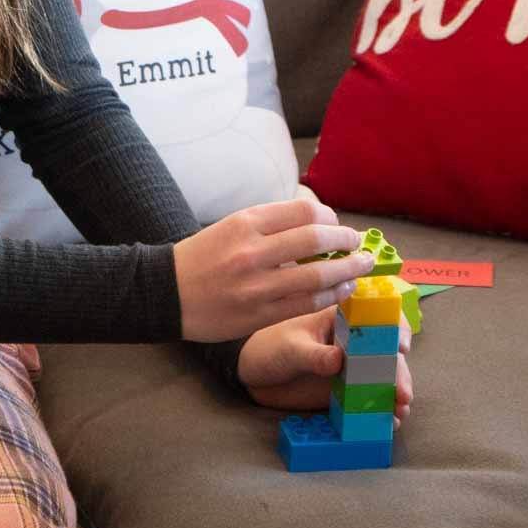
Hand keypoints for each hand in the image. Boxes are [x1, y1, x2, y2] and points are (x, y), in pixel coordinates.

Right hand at [172, 197, 376, 341]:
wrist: (167, 292)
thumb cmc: (202, 256)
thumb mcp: (231, 226)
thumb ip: (270, 224)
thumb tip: (318, 224)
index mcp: (245, 223)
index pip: (303, 212)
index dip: (330, 218)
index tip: (337, 225)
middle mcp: (251, 251)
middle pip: (315, 239)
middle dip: (347, 242)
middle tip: (359, 245)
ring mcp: (256, 285)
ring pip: (317, 275)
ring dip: (347, 271)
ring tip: (359, 268)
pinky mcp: (259, 315)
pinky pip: (306, 303)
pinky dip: (330, 295)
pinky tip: (341, 290)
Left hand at [236, 304, 413, 425]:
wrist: (253, 374)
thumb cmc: (270, 347)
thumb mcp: (290, 348)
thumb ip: (313, 355)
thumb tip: (338, 360)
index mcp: (341, 318)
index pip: (377, 315)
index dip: (395, 327)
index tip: (400, 347)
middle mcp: (353, 342)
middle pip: (387, 353)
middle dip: (399, 373)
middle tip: (402, 395)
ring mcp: (352, 368)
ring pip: (385, 378)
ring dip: (396, 394)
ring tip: (398, 413)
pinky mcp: (348, 391)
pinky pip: (371, 399)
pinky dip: (383, 410)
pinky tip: (388, 422)